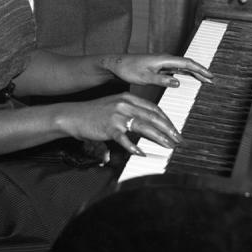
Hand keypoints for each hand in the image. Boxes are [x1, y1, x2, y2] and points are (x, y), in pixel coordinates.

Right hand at [63, 92, 184, 155]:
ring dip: (159, 137)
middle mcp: (125, 104)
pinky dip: (133, 147)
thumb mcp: (116, 108)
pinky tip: (141, 153)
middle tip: (178, 139)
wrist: (73, 115)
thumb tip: (148, 128)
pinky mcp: (109, 127)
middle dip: (168, 129)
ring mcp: (117, 115)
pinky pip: (124, 139)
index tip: (175, 130)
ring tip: (169, 146)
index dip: (167, 120)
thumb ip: (132, 114)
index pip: (153, 108)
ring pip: (144, 126)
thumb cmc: (95, 113)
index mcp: (128, 98)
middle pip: (153, 117)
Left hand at [103, 54, 213, 88]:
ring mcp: (163, 63)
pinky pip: (176, 70)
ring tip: (205, 80)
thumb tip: (178, 82)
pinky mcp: (159, 68)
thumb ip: (161, 80)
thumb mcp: (145, 77)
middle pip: (188, 64)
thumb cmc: (129, 69)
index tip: (209, 75)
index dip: (199, 69)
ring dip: (194, 73)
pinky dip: (185, 74)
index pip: (186, 63)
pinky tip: (189, 79)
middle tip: (212, 80)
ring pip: (183, 67)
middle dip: (201, 71)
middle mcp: (165, 60)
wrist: (117, 64)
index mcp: (164, 60)